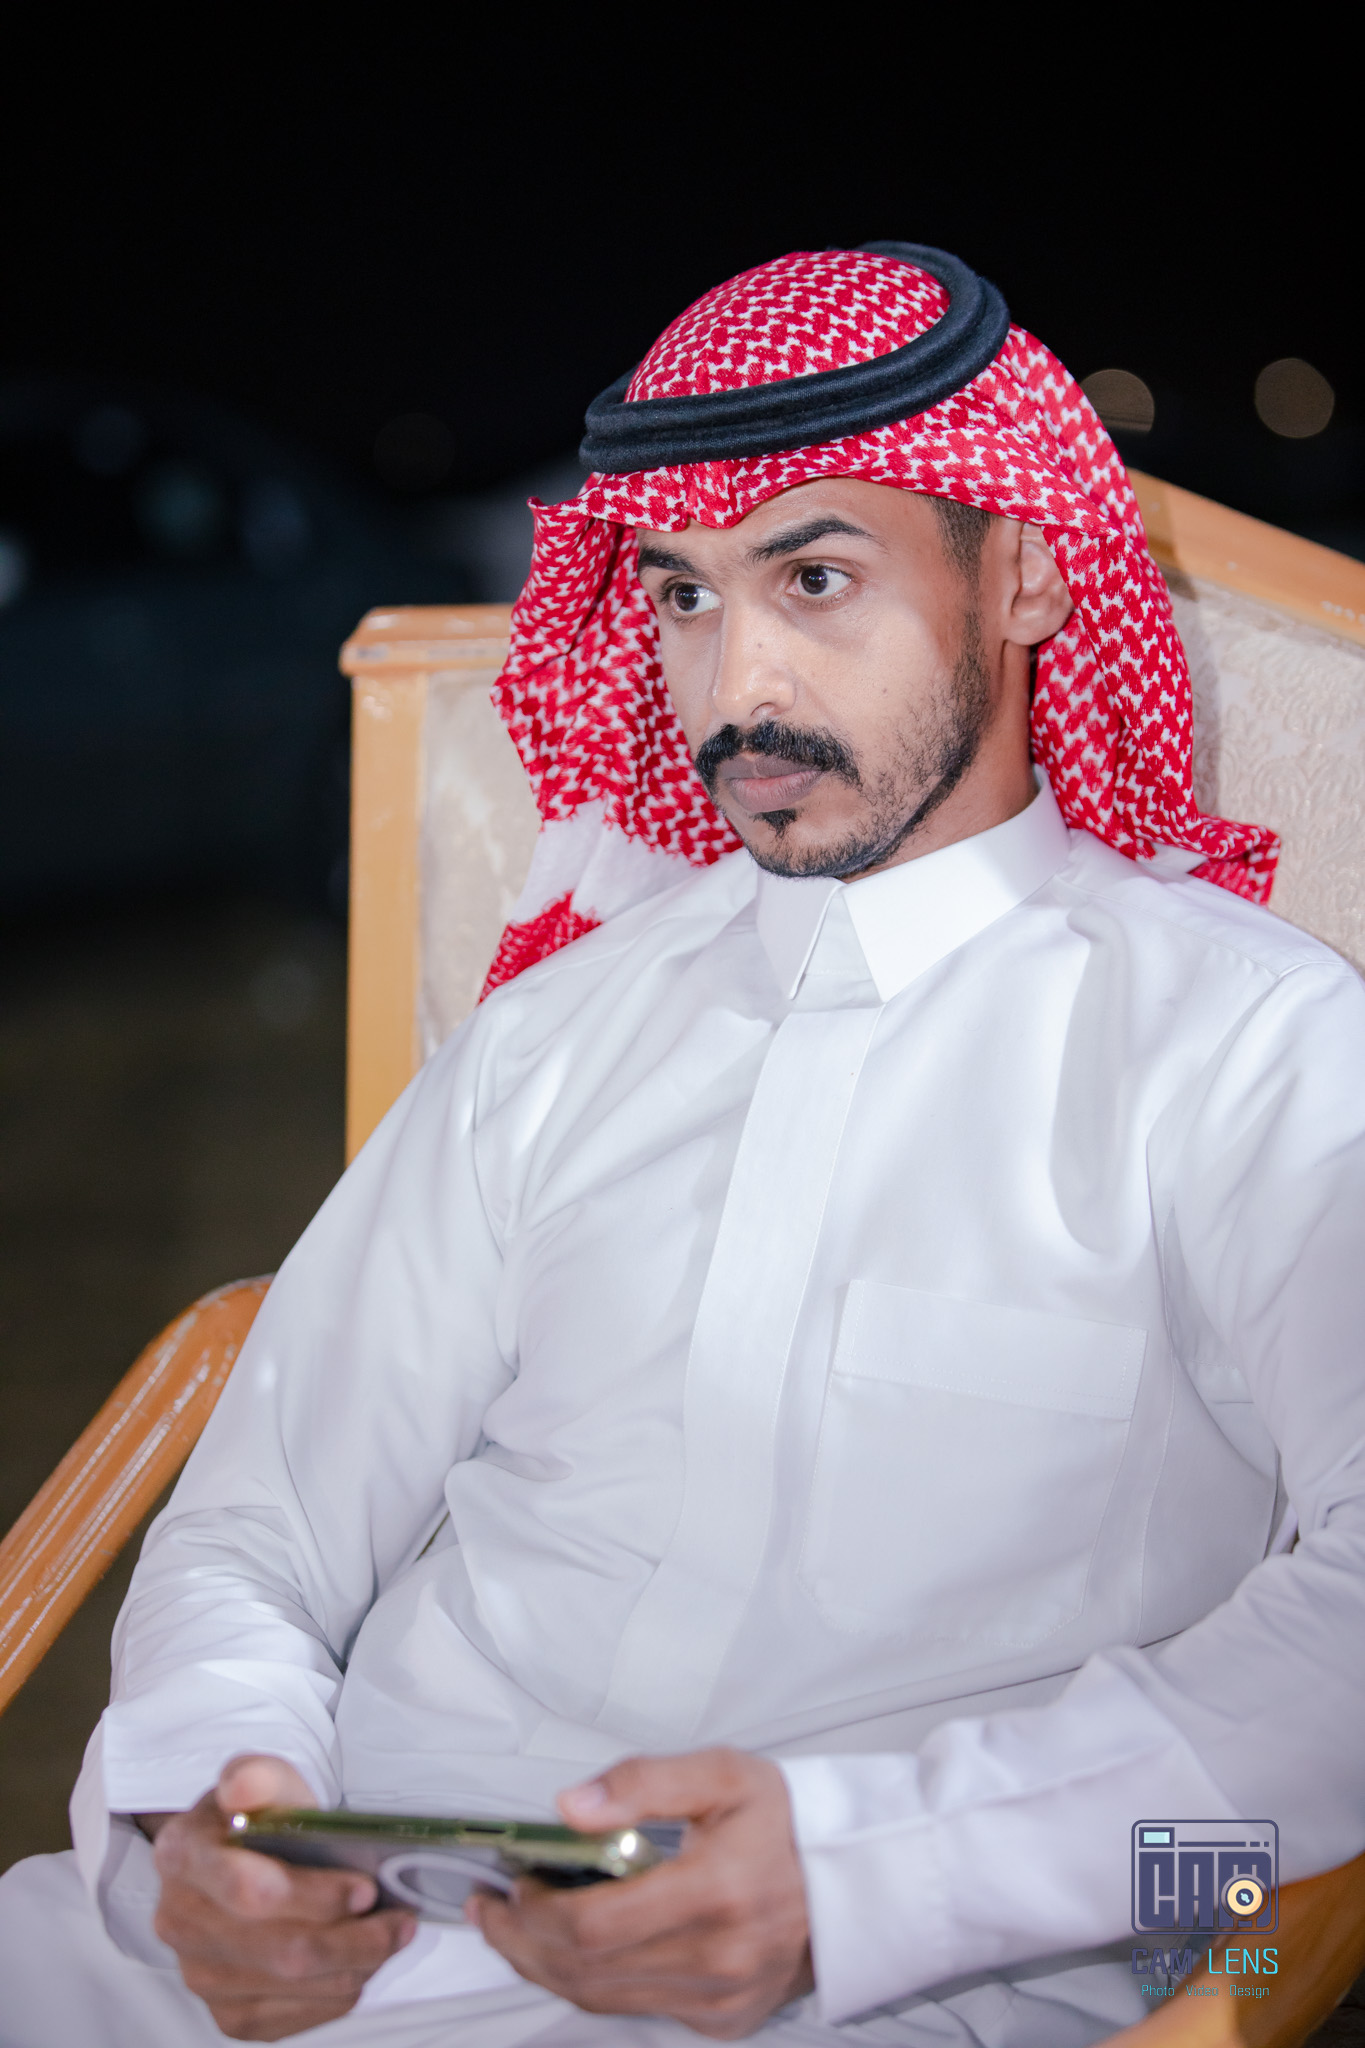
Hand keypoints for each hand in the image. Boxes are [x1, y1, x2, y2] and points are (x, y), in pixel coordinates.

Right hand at [145, 1753, 415, 2040]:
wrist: (236, 1859)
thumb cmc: (256, 1819)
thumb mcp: (261, 1780)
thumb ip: (258, 1775)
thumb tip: (242, 1787)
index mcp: (181, 1857)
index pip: (250, 1891)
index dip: (315, 1896)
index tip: (365, 1888)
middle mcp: (179, 1923)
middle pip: (281, 1949)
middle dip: (353, 1939)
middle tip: (399, 1921)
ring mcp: (200, 1974)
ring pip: (293, 1985)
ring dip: (356, 1965)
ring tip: (390, 1937)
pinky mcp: (227, 2012)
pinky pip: (294, 2017)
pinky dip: (339, 1992)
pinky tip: (358, 1963)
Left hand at [469, 1747, 812, 2040]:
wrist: (853, 1878)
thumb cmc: (787, 1820)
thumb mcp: (722, 1772)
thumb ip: (642, 1782)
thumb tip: (570, 1806)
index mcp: (718, 1891)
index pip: (594, 1925)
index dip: (537, 1911)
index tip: (513, 1883)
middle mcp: (720, 1958)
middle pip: (586, 1971)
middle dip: (522, 1942)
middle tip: (491, 1910)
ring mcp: (722, 1999)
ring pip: (604, 1999)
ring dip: (547, 1966)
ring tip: (517, 1928)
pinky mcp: (723, 2020)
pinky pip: (637, 2009)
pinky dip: (595, 1982)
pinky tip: (575, 1949)